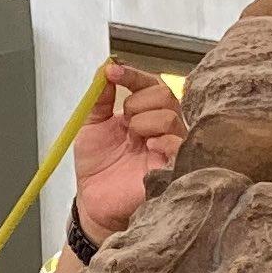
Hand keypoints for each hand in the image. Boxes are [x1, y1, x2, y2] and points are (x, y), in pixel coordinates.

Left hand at [70, 60, 182, 240]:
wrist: (94, 203)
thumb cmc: (97, 168)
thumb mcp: (90, 126)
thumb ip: (98, 99)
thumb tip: (105, 70)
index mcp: (142, 114)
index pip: (149, 85)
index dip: (132, 76)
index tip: (112, 73)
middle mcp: (159, 128)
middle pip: (166, 95)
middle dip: (139, 101)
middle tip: (124, 120)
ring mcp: (168, 147)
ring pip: (171, 117)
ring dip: (146, 121)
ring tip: (132, 138)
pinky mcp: (172, 169)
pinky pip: (180, 146)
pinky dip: (164, 141)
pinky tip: (149, 146)